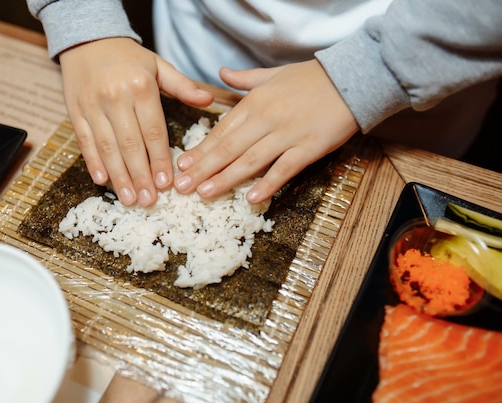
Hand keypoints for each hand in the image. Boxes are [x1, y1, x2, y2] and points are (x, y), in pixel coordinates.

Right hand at [59, 38, 213, 205]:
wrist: (86, 37)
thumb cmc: (128, 57)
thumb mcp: (158, 65)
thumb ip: (182, 86)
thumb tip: (208, 100)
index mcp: (140, 87)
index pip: (153, 131)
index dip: (160, 159)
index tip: (167, 183)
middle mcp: (115, 98)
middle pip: (130, 144)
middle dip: (141, 176)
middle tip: (149, 201)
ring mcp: (92, 106)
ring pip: (107, 147)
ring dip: (119, 176)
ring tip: (129, 199)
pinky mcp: (74, 111)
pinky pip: (84, 141)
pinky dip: (93, 162)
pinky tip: (102, 181)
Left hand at [173, 59, 358, 203]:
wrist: (352, 78)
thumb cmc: (312, 77)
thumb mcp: (273, 74)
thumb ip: (245, 79)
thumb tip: (221, 74)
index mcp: (255, 102)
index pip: (221, 130)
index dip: (201, 149)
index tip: (182, 164)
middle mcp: (266, 119)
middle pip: (228, 148)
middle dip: (203, 169)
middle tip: (182, 186)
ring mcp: (287, 135)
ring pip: (250, 161)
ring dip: (225, 179)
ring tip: (204, 193)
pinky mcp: (309, 148)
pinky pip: (284, 169)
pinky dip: (268, 184)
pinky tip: (251, 198)